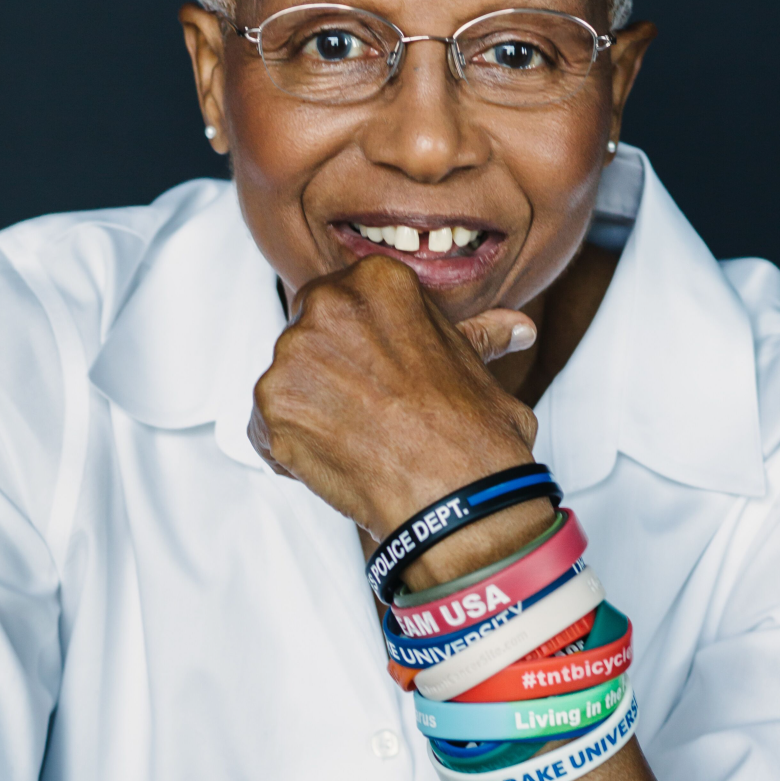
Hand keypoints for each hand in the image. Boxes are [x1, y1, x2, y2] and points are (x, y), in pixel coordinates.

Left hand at [247, 255, 540, 539]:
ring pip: (286, 382)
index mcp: (376, 282)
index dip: (360, 345)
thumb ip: (478, 336)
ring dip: (311, 411)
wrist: (458, 498)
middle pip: (308, 337)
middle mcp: (327, 307)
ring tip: (360, 440)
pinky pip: (265, 426)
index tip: (382, 373)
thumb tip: (515, 328)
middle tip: (370, 411)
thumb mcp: (479, 370)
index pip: (343, 302)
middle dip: (330, 373)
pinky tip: (337, 461)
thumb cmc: (474, 435)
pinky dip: (290, 449)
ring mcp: (291, 356)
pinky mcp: (269, 406)